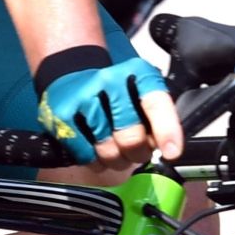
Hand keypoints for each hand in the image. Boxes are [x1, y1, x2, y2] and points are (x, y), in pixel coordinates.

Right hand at [36, 52, 181, 172]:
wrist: (71, 75)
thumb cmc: (115, 92)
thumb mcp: (141, 94)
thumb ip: (156, 119)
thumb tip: (165, 151)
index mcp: (137, 73)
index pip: (156, 103)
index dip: (166, 130)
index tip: (171, 153)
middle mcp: (110, 81)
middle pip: (131, 137)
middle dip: (138, 154)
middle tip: (136, 152)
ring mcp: (84, 97)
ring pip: (108, 150)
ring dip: (115, 160)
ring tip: (114, 151)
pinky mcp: (63, 115)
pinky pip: (85, 155)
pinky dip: (94, 160)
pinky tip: (95, 150)